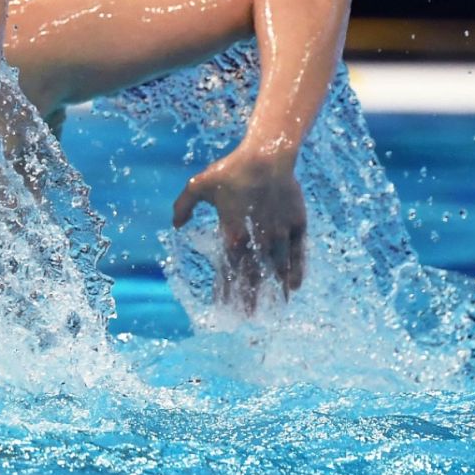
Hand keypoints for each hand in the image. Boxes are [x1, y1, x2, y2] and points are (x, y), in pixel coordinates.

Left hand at [172, 148, 306, 312]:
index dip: (226, 290)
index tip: (224, 308)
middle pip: (252, 275)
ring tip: (272, 310)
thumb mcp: (198, 185)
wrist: (267, 155)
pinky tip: (293, 287)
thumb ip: (183, 206)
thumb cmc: (230, 169)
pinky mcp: (297, 224)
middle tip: (246, 318)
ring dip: (273, 290)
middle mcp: (257, 238)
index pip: (228, 269)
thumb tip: (176, 226)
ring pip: (276, 268)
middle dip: (249, 298)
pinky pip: (298, 252)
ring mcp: (279, 232)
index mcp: (231, 232)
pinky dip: (296, 270)